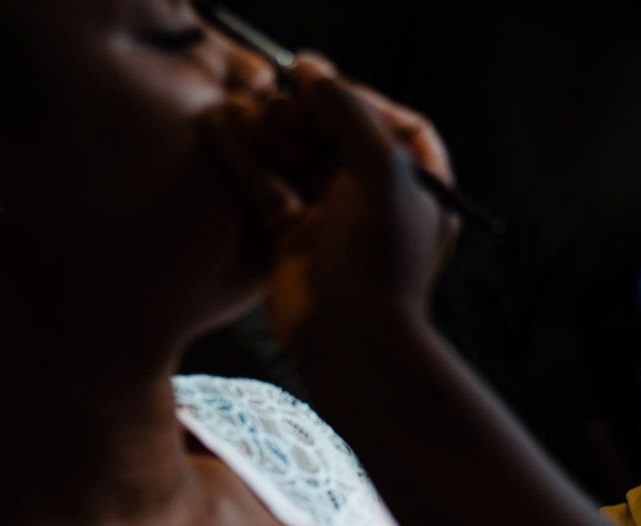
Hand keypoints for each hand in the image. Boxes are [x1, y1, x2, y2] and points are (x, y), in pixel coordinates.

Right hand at [205, 55, 448, 340]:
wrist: (351, 339)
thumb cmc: (379, 256)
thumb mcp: (380, 171)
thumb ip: (350, 114)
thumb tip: (313, 71)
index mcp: (420, 188)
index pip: (397, 127)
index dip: (361, 100)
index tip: (322, 83)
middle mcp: (381, 202)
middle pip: (342, 139)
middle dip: (307, 114)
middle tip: (276, 97)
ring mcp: (336, 221)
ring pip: (299, 161)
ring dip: (269, 131)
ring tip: (237, 106)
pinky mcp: (294, 239)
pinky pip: (268, 187)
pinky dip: (246, 159)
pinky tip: (220, 129)